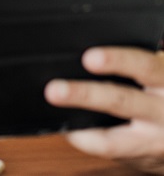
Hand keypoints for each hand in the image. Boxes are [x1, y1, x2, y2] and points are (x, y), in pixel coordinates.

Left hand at [44, 47, 163, 173]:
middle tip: (56, 89)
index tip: (90, 58)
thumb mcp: (160, 73)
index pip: (143, 66)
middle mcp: (161, 112)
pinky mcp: (141, 159)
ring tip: (55, 115)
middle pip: (121, 102)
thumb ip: (138, 64)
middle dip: (85, 95)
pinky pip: (108, 151)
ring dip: (78, 127)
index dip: (116, 60)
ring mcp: (152, 141)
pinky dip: (84, 140)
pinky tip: (68, 128)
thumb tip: (91, 49)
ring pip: (111, 139)